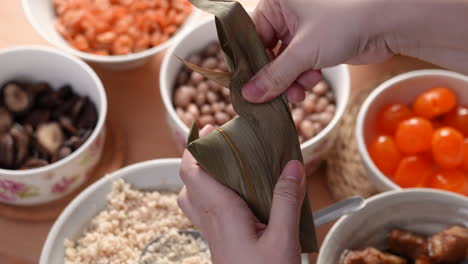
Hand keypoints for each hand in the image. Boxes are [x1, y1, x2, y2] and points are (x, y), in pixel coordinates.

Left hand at [178, 125, 306, 263]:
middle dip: (198, 156)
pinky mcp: (218, 241)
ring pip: (191, 197)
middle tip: (221, 141)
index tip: (208, 127)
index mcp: (221, 213)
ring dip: (200, 176)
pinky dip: (209, 193)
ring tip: (224, 164)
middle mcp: (210, 220)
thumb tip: (292, 164)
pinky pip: (202, 211)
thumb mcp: (284, 239)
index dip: (194, 146)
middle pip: (189, 180)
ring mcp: (211, 232)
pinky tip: (233, 195)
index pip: (193, 171)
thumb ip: (287, 200)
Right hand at [243, 0, 467, 103]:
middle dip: (276, 76)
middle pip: (268, 51)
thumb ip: (274, 75)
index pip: (252, 36)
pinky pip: (300, 64)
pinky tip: (314, 79)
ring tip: (301, 90)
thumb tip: (248, 95)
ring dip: (291, 80)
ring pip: (285, 61)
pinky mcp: (317, 42)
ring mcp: (303, 28)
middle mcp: (287, 12)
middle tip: (277, 96)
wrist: (388, 24)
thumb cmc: (345, 23)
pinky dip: (304, 75)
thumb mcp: (303, 51)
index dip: (252, 63)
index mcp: (277, 2)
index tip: (249, 86)